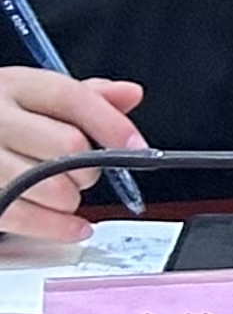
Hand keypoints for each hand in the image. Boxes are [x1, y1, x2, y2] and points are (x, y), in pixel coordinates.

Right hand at [1, 66, 147, 239]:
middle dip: (90, 167)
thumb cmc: (1, 115)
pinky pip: (18, 214)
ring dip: (71, 198)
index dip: (111, 125)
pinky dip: (54, 227)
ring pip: (45, 184)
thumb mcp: (35, 94)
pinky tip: (73, 227)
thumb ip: (85, 96)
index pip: (72, 99)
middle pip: (66, 145)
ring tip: (70, 196)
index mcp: (16, 86)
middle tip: (89, 174)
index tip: (138, 147)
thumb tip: (130, 94)